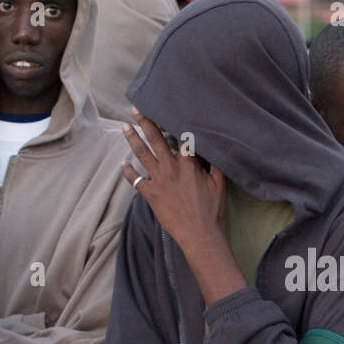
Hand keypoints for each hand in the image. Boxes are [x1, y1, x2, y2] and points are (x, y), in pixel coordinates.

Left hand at [121, 108, 225, 251]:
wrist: (198, 233)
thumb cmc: (211, 209)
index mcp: (188, 163)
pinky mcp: (150, 194)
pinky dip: (128, 172)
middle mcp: (170, 167)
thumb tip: (216, 149)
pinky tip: (123, 164)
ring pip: (142, 154)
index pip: (178, 136)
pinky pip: (135, 180)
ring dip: (132, 139)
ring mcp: (158, 180)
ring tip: (125, 127)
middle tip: (136, 109)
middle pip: (155, 139)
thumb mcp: (220, 184)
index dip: (171, 122)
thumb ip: (216, 164)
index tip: (164, 109)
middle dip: (145, 122)